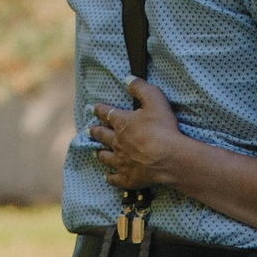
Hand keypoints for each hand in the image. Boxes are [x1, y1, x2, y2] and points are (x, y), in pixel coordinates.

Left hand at [89, 78, 190, 192]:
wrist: (168, 157)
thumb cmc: (162, 127)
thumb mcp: (155, 99)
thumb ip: (140, 87)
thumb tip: (128, 78)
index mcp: (122, 123)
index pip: (108, 113)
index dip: (100, 110)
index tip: (93, 108)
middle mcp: (117, 142)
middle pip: (102, 136)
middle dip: (95, 131)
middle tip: (88, 130)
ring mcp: (121, 161)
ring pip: (105, 157)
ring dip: (100, 154)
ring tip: (95, 152)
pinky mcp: (127, 177)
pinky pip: (115, 178)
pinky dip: (110, 177)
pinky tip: (108, 177)